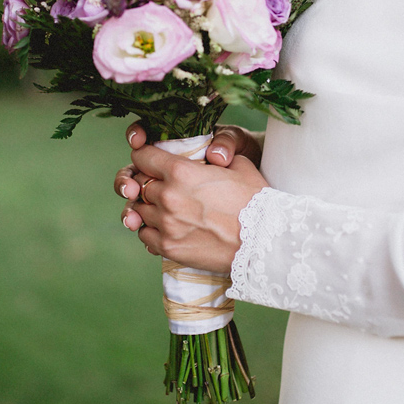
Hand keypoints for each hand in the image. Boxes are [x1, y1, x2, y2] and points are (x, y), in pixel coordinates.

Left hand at [112, 123, 267, 273]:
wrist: (264, 241)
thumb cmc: (256, 200)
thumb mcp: (239, 166)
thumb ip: (214, 158)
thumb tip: (208, 156)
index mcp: (181, 171)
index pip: (142, 157)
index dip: (145, 156)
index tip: (151, 160)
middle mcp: (168, 196)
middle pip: (140, 184)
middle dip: (148, 182)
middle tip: (161, 185)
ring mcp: (166, 224)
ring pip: (138, 210)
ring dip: (148, 207)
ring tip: (164, 208)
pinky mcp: (169, 248)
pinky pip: (145, 235)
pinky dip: (150, 230)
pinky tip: (164, 227)